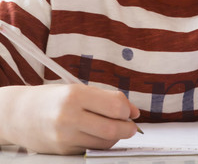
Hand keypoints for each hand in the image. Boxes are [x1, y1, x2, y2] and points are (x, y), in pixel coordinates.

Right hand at [0, 84, 139, 154]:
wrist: (21, 114)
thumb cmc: (53, 98)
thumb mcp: (78, 89)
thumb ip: (107, 98)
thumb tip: (134, 111)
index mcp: (75, 95)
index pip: (114, 106)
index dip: (128, 110)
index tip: (132, 111)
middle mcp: (69, 117)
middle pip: (112, 128)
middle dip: (128, 129)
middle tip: (132, 126)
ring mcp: (66, 137)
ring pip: (104, 142)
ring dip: (116, 137)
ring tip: (115, 128)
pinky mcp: (64, 152)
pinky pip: (92, 149)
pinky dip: (102, 143)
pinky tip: (99, 134)